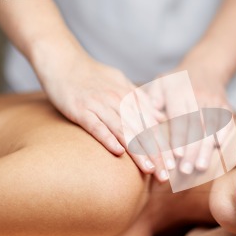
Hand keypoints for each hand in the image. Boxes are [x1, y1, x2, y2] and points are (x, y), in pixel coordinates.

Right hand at [37, 49, 163, 176]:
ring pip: (123, 130)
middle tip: (165, 175)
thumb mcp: (123, 84)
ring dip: (137, 151)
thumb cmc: (94, 75)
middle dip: (155, 154)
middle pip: (141, 131)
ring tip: (149, 169)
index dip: (162, 146)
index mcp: (130, 98)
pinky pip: (96, 125)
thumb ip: (142, 102)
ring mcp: (99, 105)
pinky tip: (117, 152)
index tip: (172, 166)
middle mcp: (118, 102)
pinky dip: (107, 138)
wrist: (64, 60)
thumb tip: (161, 118)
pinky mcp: (80, 109)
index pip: (150, 126)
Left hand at [147, 63, 231, 174]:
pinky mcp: (226, 108)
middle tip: (186, 170)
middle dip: (192, 150)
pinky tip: (219, 155)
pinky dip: (224, 141)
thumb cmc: (176, 81)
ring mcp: (215, 103)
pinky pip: (227, 125)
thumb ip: (152, 97)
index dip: (180, 136)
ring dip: (206, 150)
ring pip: (212, 129)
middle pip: (197, 126)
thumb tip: (152, 112)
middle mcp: (199, 97)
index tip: (177, 154)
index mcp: (179, 92)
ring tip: (201, 167)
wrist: (206, 67)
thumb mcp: (160, 82)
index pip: (180, 116)